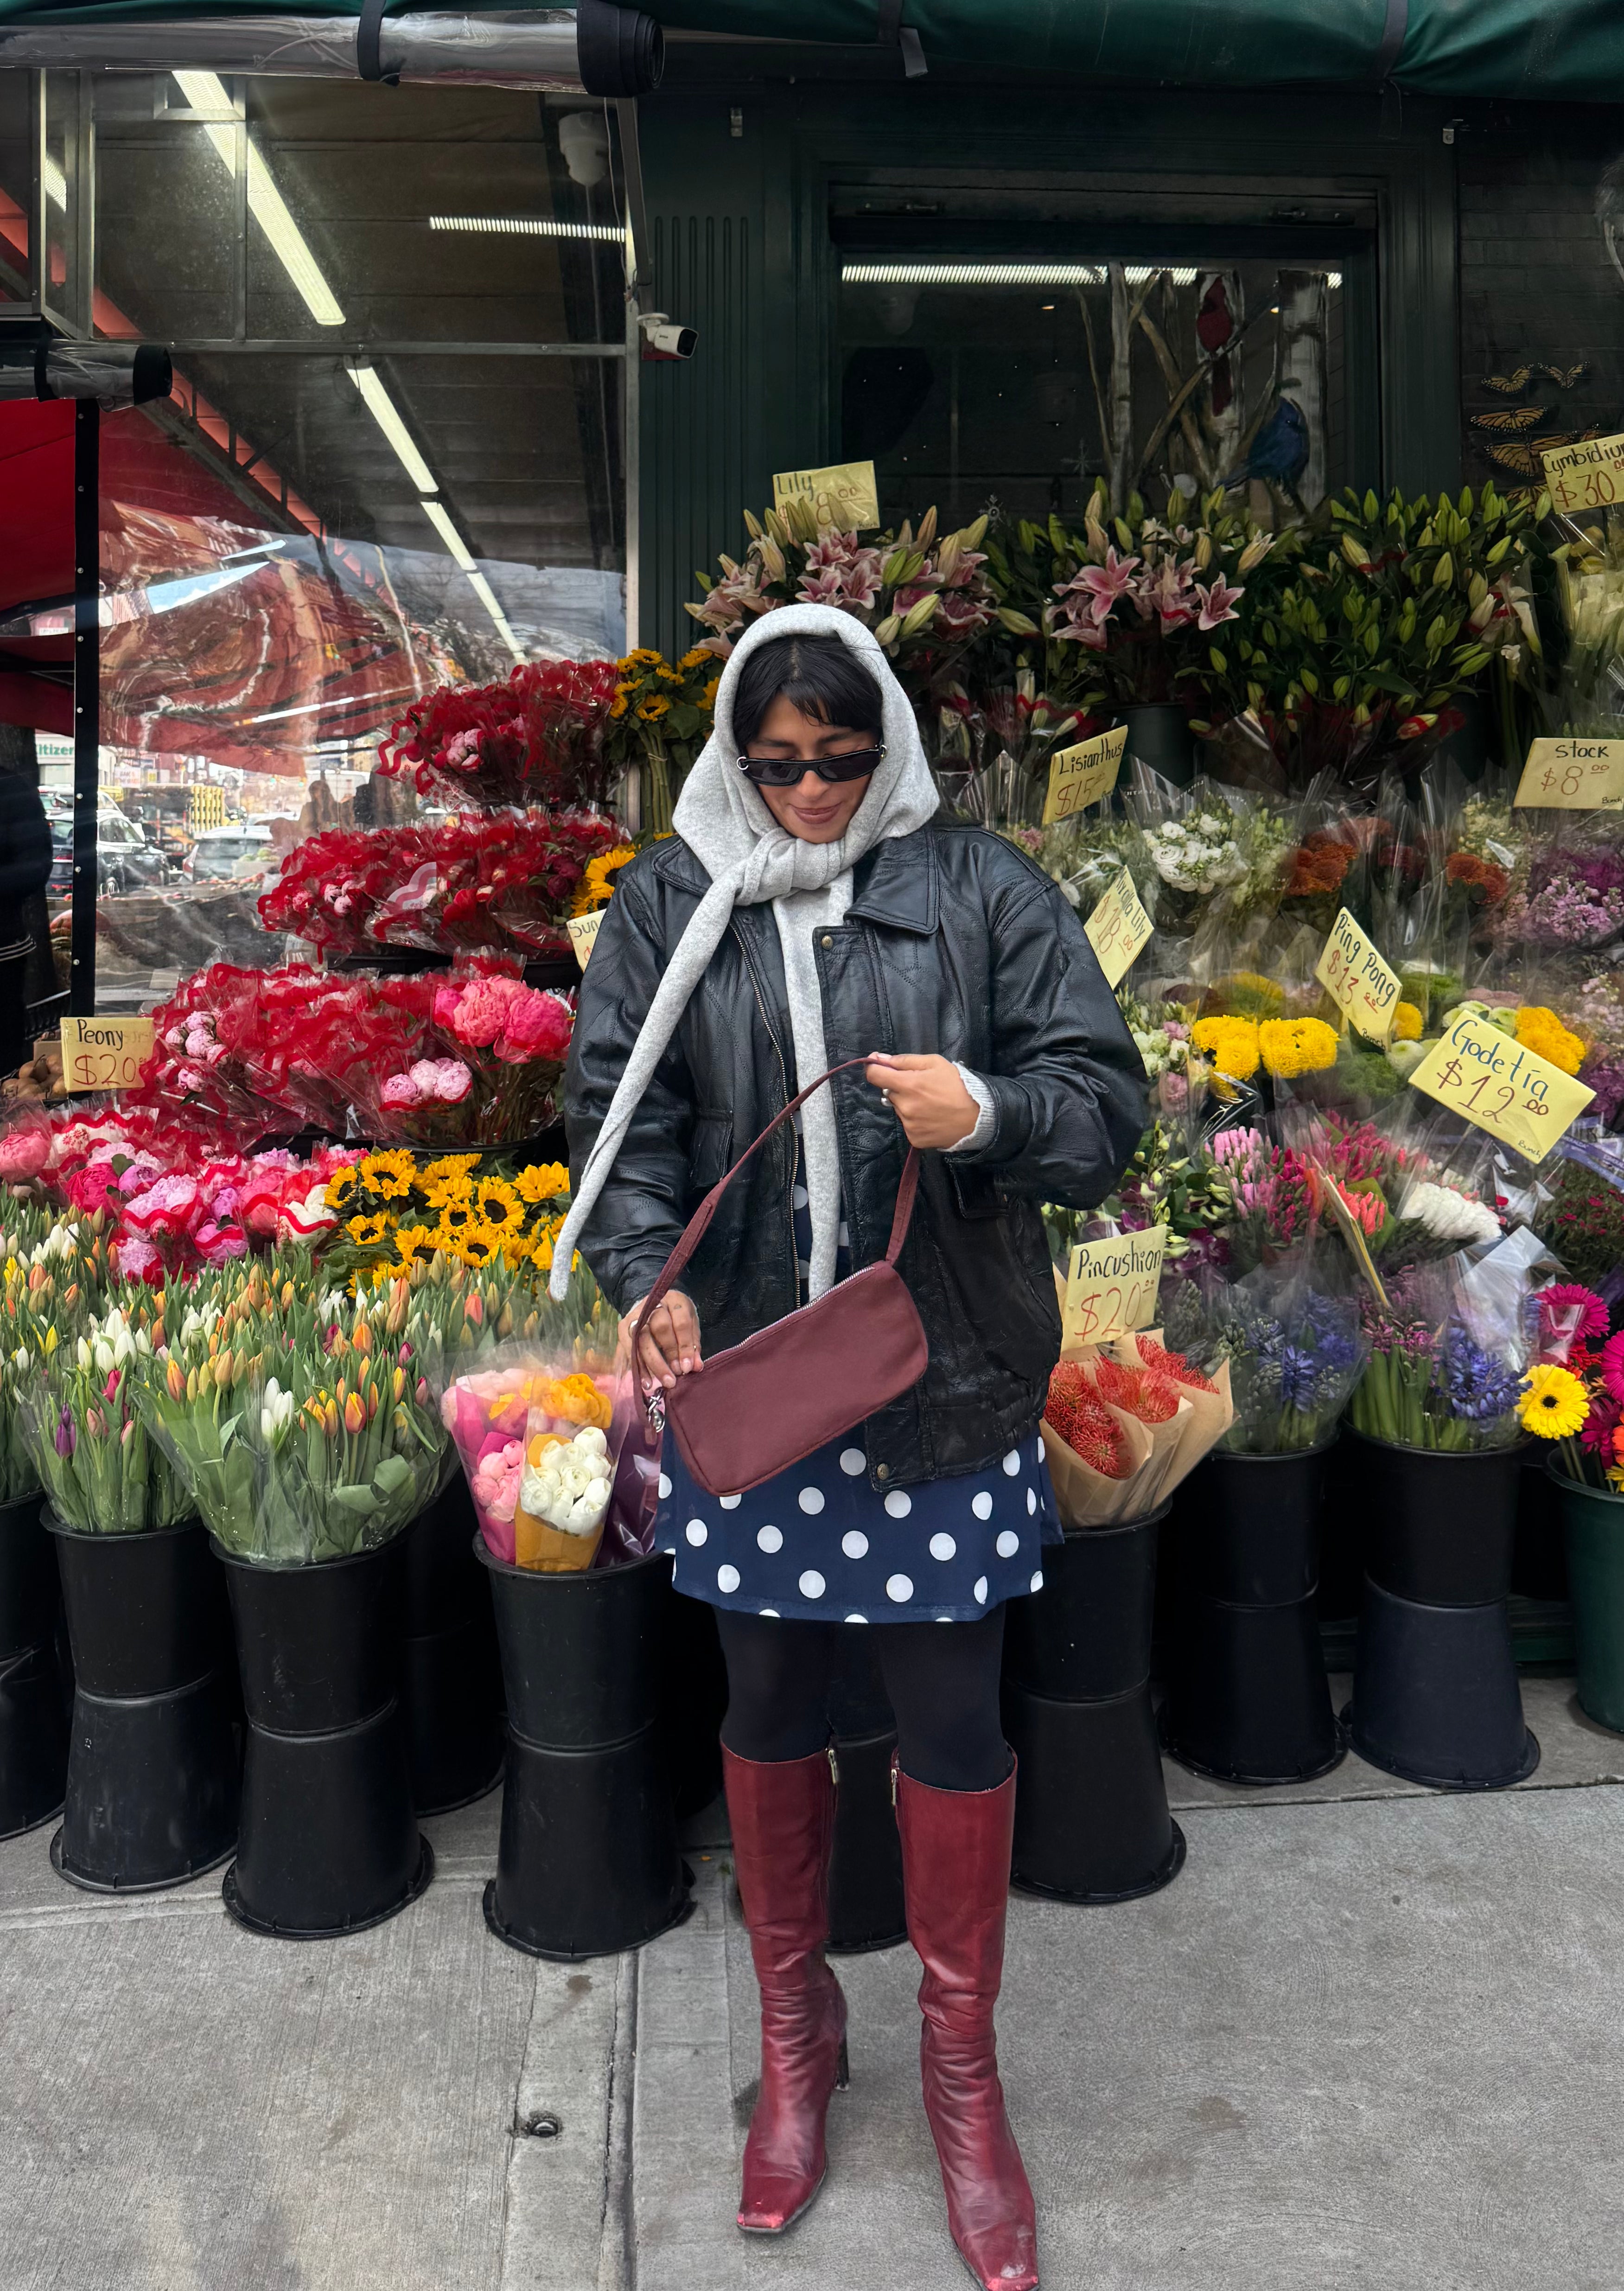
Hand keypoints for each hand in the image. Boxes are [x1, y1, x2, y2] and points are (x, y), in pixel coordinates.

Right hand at [617, 1288, 702, 1390]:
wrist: (654, 1305)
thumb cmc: (676, 1318)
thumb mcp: (690, 1325)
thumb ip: (693, 1345)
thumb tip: (695, 1367)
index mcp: (675, 1301)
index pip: (681, 1323)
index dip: (684, 1346)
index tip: (687, 1367)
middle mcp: (654, 1305)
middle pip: (660, 1329)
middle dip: (668, 1354)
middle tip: (674, 1376)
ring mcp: (636, 1315)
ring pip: (642, 1339)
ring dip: (652, 1364)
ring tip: (660, 1383)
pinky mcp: (624, 1326)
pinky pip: (630, 1348)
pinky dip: (639, 1367)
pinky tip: (646, 1381)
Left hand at [865, 1053, 979, 1149]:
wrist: (979, 1117)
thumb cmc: (959, 1086)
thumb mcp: (935, 1063)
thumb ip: (905, 1060)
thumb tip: (879, 1058)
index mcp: (909, 1085)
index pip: (874, 1075)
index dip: (874, 1067)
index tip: (880, 1065)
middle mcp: (905, 1107)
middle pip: (888, 1092)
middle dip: (899, 1087)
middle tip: (921, 1087)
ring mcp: (909, 1125)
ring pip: (898, 1109)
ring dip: (907, 1103)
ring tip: (930, 1103)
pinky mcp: (914, 1139)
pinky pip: (907, 1124)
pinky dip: (915, 1119)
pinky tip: (931, 1116)